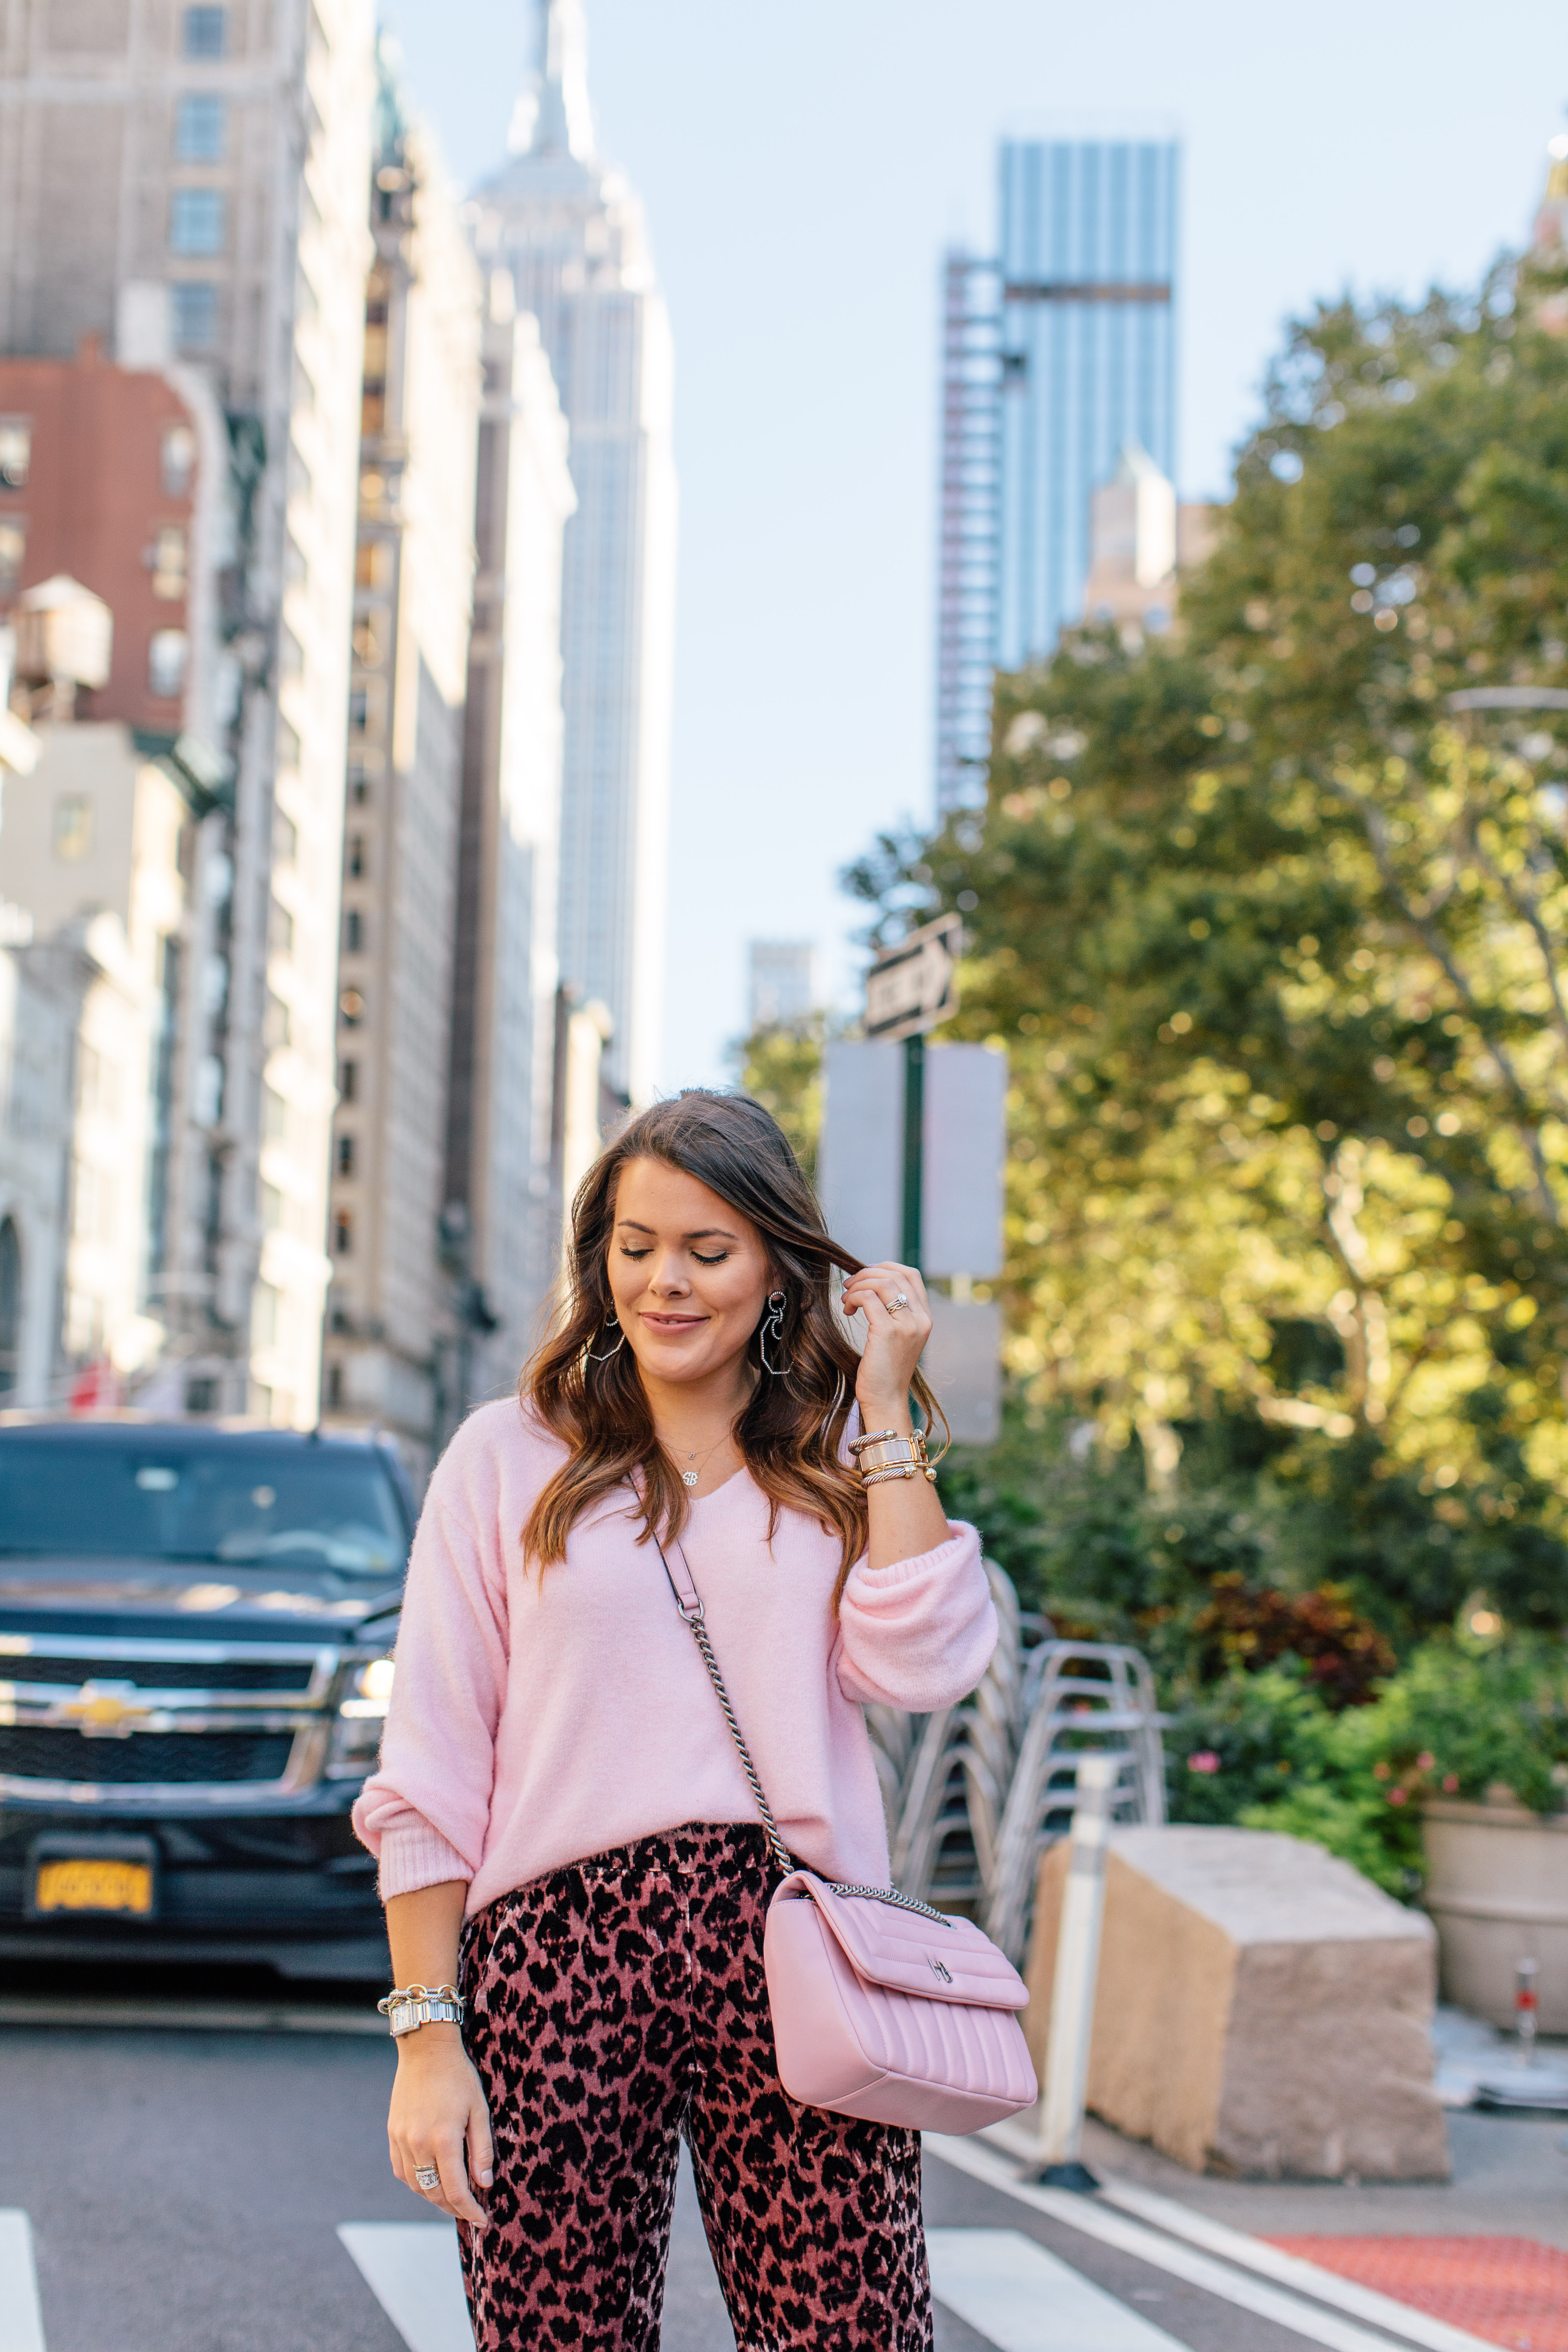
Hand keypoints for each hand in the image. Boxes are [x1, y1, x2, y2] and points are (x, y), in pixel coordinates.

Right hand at [388, 2026, 492, 2227]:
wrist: (426, 2050)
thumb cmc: (458, 2077)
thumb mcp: (479, 2110)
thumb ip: (482, 2150)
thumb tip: (484, 2184)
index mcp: (444, 2139)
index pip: (456, 2190)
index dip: (471, 2210)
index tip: (483, 2221)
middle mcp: (418, 2144)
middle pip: (435, 2193)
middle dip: (454, 2208)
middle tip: (471, 2212)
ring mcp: (401, 2140)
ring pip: (416, 2185)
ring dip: (435, 2197)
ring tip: (453, 2199)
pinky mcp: (393, 2134)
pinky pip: (402, 2170)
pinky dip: (417, 2181)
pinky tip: (430, 2179)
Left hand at [840, 1261, 931, 1426]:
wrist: (886, 1400)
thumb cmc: (885, 1370)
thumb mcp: (897, 1337)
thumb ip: (894, 1312)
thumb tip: (871, 1284)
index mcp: (924, 1318)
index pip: (911, 1275)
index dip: (885, 1267)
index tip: (865, 1275)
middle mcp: (920, 1319)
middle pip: (894, 1275)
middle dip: (866, 1273)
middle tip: (849, 1286)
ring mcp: (907, 1325)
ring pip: (881, 1283)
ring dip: (858, 1285)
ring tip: (846, 1299)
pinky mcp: (888, 1333)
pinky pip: (868, 1298)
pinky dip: (853, 1298)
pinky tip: (847, 1310)